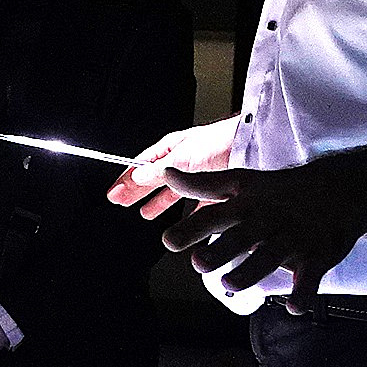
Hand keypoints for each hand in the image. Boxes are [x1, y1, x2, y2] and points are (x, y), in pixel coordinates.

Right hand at [109, 116, 243, 220]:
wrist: (253, 145)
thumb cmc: (217, 143)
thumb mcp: (181, 158)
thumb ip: (158, 171)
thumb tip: (135, 177)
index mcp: (170, 148)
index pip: (141, 166)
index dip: (125, 180)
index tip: (113, 193)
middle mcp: (183, 162)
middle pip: (154, 180)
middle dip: (137, 191)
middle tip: (121, 203)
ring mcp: (199, 175)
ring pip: (173, 192)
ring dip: (159, 203)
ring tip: (147, 214)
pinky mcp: (217, 189)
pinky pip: (197, 204)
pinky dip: (189, 215)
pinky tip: (185, 224)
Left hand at [153, 163, 366, 303]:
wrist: (340, 190)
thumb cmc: (281, 191)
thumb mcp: (242, 182)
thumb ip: (203, 185)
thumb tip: (165, 175)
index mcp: (246, 205)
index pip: (214, 215)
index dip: (191, 228)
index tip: (169, 241)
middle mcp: (267, 221)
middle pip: (240, 237)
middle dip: (219, 251)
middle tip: (200, 263)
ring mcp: (293, 238)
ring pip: (270, 258)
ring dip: (250, 272)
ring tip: (231, 283)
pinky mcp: (319, 255)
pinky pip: (311, 277)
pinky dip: (303, 293)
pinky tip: (293, 306)